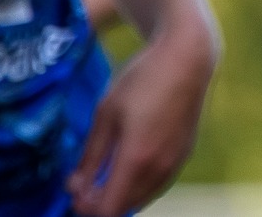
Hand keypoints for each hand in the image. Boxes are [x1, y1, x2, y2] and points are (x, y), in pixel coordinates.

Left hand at [67, 19, 218, 215]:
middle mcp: (159, 168)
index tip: (74, 187)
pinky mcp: (184, 155)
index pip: (108, 209)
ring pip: (142, 198)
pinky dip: (138, 184)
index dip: (85, 207)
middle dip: (100, 201)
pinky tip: (129, 162)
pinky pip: (157, 184)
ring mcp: (175, 163)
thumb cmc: (142, 80)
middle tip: (84, 179)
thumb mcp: (106, 114)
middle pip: (125, 208)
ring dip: (121, 194)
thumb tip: (76, 187)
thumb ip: (91, 156)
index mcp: (136, 159)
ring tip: (104, 170)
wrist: (188, 59)